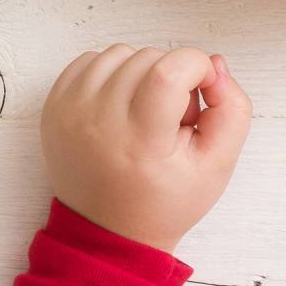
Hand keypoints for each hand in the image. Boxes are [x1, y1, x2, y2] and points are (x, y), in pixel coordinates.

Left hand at [39, 44, 251, 253]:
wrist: (107, 233)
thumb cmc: (165, 202)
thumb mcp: (217, 165)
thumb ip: (232, 109)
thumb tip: (214, 64)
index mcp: (140, 142)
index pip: (170, 69)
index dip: (197, 67)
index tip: (202, 89)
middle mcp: (98, 123)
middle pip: (148, 58)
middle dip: (173, 77)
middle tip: (172, 119)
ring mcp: (69, 113)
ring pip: (120, 53)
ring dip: (142, 72)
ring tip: (146, 112)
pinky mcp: (53, 107)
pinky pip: (90, 60)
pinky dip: (112, 73)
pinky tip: (122, 106)